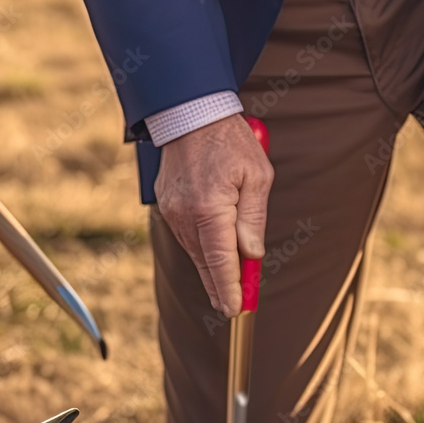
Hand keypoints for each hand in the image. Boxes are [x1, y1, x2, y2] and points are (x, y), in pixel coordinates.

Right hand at [154, 113, 272, 316]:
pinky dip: (201, 246)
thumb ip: (253, 219)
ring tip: (230, 282)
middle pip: (205, 263)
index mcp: (209, 209)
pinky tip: (214, 251)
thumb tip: (251, 253)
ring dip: (212, 266)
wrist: (189, 115)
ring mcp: (172, 212)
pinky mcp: (167, 207)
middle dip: (220, 286)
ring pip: (195, 251)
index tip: (236, 308)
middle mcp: (185, 216)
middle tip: (233, 306)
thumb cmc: (228, 141)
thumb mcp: (256, 176)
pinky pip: (187, 235)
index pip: (221, 261)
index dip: (229, 288)